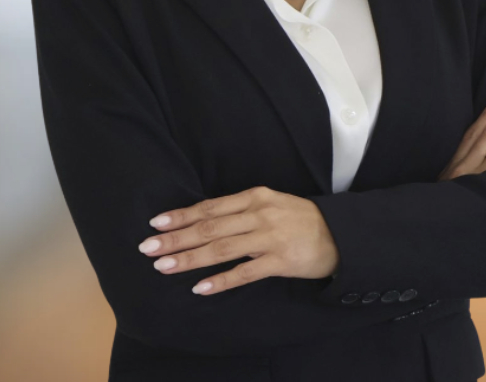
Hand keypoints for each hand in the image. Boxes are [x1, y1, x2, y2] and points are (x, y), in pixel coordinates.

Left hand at [138, 185, 339, 295]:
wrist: (338, 234)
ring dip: (190, 259)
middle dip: (176, 238)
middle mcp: (258, 214)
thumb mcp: (270, 204)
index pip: (210, 207)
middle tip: (148, 248)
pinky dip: (221, 280)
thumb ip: (240, 211)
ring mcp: (269, 238)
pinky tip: (200, 288)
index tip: (156, 223)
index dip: (181, 215)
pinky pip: (245, 273)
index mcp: (254, 197)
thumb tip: (203, 220)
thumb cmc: (299, 218)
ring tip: (165, 267)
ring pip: (221, 249)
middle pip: (209, 227)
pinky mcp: (279, 261)